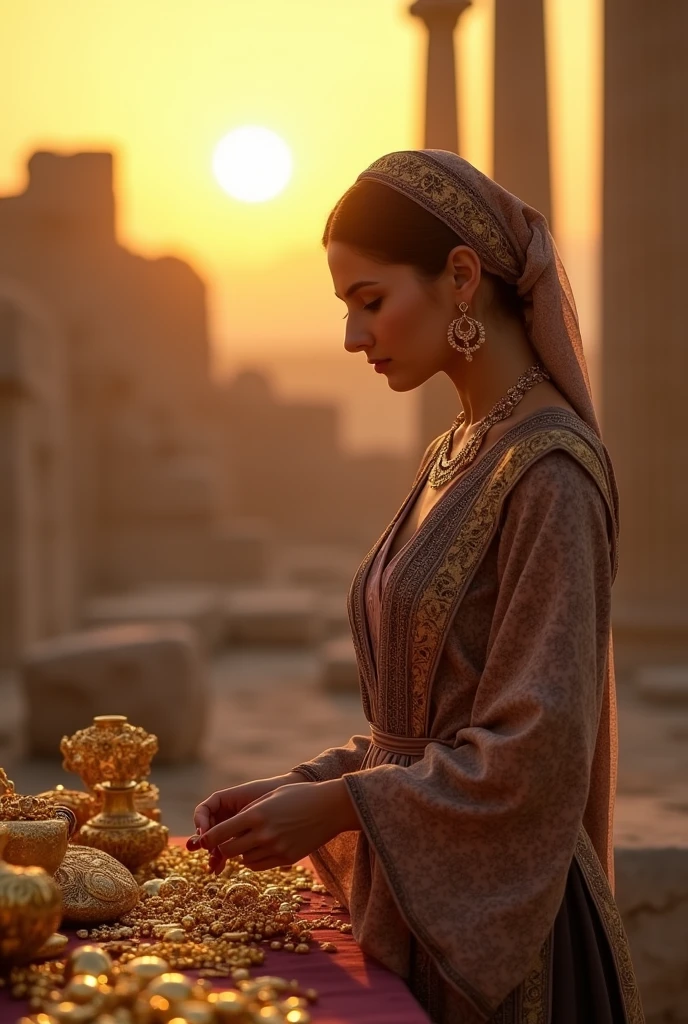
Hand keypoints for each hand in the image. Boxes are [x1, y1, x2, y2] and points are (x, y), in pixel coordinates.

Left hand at [200, 779, 360, 871]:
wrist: (330, 807)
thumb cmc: (299, 796)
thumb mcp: (270, 798)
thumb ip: (249, 813)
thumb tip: (229, 830)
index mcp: (257, 814)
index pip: (222, 833)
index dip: (209, 838)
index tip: (202, 840)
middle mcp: (264, 834)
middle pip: (229, 850)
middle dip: (223, 848)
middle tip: (223, 843)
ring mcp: (276, 848)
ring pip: (243, 860)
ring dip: (240, 853)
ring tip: (247, 842)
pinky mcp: (286, 859)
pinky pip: (259, 865)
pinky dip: (254, 860)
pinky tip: (260, 848)